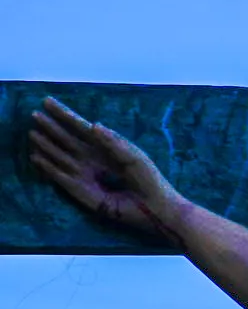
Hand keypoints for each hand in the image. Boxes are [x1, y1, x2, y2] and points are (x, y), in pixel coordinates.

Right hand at [28, 97, 186, 243]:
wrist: (155, 206)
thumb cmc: (149, 180)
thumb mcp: (133, 156)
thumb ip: (113, 142)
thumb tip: (93, 125)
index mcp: (106, 147)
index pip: (81, 128)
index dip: (65, 115)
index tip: (48, 102)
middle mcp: (93, 159)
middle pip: (68, 140)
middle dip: (51, 128)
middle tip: (34, 115)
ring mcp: (87, 175)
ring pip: (61, 157)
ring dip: (46, 146)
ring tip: (32, 134)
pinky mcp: (83, 192)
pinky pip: (62, 178)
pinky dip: (50, 168)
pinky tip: (36, 158)